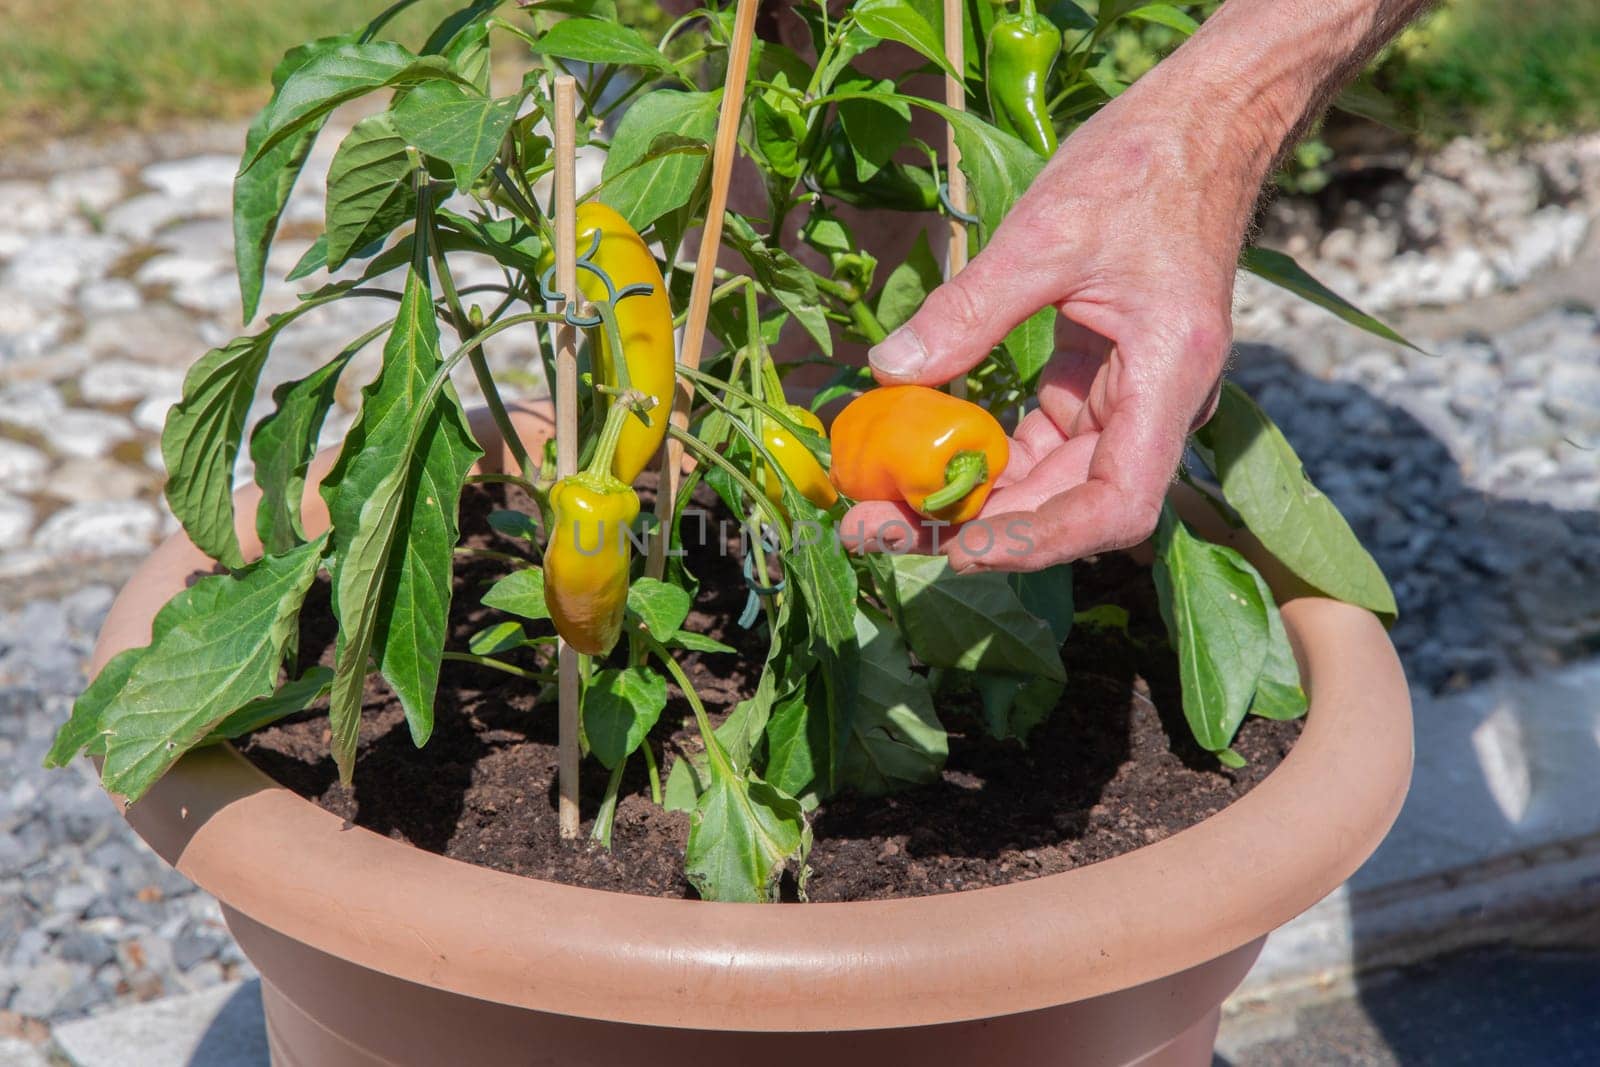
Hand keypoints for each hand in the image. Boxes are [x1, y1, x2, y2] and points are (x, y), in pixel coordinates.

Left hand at [842, 79, 1267, 571]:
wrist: (1201, 129)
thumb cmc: (1145, 168)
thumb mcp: (1047, 232)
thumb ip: (971, 308)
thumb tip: (891, 372)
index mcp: (1167, 378)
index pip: (1118, 503)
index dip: (1042, 539)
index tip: (963, 548)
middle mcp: (1155, 407)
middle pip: (1068, 505)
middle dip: (972, 526)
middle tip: (871, 529)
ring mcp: (1126, 400)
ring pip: (1046, 481)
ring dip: (968, 500)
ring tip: (878, 510)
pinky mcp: (1096, 384)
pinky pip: (1037, 442)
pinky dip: (981, 454)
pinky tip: (916, 459)